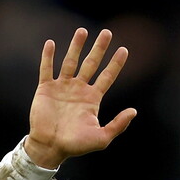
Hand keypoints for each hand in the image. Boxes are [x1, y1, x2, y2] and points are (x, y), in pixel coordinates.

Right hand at [24, 28, 137, 169]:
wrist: (50, 148)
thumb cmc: (76, 146)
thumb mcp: (101, 138)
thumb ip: (118, 125)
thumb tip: (134, 111)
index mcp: (92, 99)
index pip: (107, 76)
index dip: (115, 63)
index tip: (124, 49)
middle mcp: (78, 89)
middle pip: (91, 63)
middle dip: (99, 48)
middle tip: (107, 32)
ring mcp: (62, 87)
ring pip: (70, 61)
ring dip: (76, 46)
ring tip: (82, 31)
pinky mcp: (46, 89)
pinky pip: (47, 69)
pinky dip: (48, 56)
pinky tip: (51, 43)